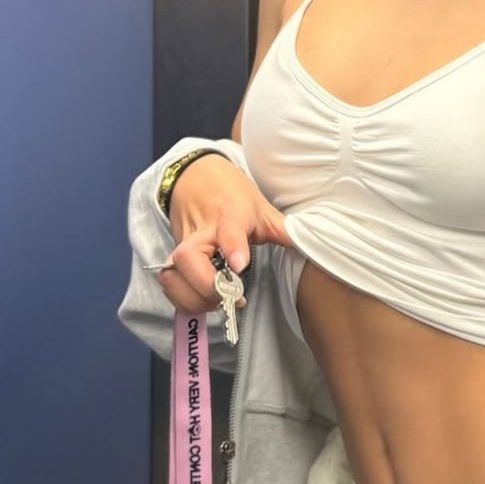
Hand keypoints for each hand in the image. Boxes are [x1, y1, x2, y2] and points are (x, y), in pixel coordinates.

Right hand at [159, 155, 291, 315]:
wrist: (197, 180)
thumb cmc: (234, 198)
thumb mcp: (264, 210)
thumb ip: (285, 231)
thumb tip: (314, 245)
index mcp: (230, 215)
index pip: (229, 228)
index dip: (233, 246)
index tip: (241, 265)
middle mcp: (201, 231)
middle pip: (187, 259)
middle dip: (206, 286)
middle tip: (232, 297)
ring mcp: (182, 246)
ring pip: (171, 276)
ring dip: (193, 298)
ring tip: (220, 302)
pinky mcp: (173, 260)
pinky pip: (170, 285)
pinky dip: (184, 300)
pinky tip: (206, 301)